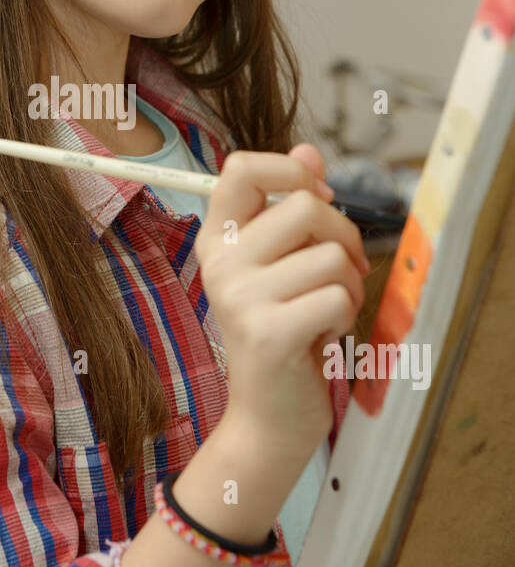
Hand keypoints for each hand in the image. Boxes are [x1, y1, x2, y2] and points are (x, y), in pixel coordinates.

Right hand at [195, 143, 367, 459]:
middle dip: (342, 236)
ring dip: (348, 283)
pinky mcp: (268, 333)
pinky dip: (346, 316)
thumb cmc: (282, 333)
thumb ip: (289, 205)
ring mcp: (240, 298)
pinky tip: (324, 335)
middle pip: (305, 206)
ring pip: (330, 255)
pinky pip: (338, 296)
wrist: (267, 418)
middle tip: (338, 271)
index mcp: (217, 240)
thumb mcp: (281, 264)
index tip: (316, 197)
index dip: (291, 169)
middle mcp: (220, 264)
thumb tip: (308, 149)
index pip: (240, 167)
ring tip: (328, 310)